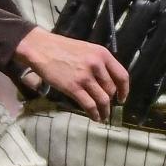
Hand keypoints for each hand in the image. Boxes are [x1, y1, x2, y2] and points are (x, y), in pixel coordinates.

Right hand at [13, 27, 128, 121]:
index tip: (122, 98)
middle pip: (111, 89)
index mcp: (102, 54)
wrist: (42, 48)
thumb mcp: (86, 49)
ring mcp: (85, 77)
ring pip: (103, 100)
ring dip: (104, 111)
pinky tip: (94, 117)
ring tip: (102, 116)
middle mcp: (97, 65)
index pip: (122, 76)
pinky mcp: (73, 87)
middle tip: (107, 108)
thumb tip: (107, 81)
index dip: (124, 90)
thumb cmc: (63, 48)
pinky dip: (94, 113)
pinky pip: (89, 105)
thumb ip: (99, 63)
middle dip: (110, 101)